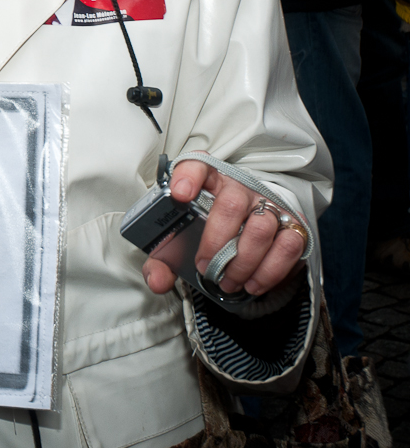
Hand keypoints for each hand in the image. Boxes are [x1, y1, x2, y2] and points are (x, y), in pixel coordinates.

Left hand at [141, 156, 306, 297]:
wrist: (244, 234)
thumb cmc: (206, 233)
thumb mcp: (180, 243)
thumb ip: (162, 261)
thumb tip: (156, 281)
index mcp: (207, 180)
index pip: (197, 164)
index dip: (188, 176)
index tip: (179, 194)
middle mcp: (239, 186)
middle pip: (230, 204)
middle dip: (216, 242)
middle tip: (205, 267)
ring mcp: (267, 203)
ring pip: (261, 227)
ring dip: (243, 262)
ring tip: (229, 281)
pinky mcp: (291, 223)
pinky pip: (289, 244)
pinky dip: (270, 271)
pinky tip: (253, 283)